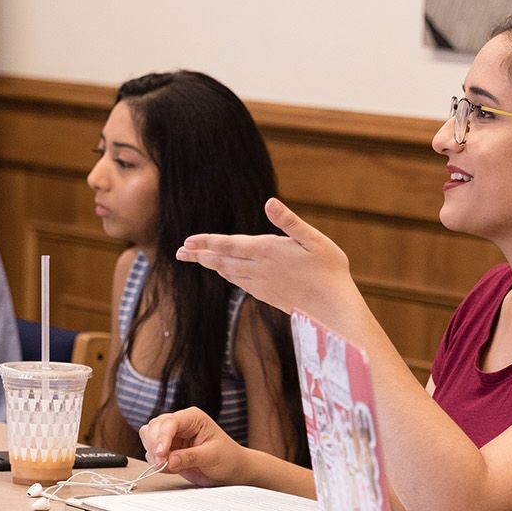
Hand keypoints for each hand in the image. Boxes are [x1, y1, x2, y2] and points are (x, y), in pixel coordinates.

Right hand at [138, 408, 248, 486]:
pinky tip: (167, 467)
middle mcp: (180, 424)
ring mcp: (172, 437)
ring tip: (166, 465)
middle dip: (154, 445)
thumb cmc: (228, 458)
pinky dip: (154, 461)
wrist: (232, 470)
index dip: (162, 438)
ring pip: (149, 437)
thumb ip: (189, 457)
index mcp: (193, 418)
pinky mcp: (169, 449)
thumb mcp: (212, 456)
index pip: (169, 422)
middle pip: (154, 427)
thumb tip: (168, 460)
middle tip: (161, 463)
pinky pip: (151, 451)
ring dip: (152, 453)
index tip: (161, 454)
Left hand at [176, 198, 357, 322]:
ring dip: (211, 265)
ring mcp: (262, 284)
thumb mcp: (314, 240)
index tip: (187, 241)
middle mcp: (259, 269)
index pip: (229, 245)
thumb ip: (289, 222)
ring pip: (229, 273)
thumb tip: (269, 202)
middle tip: (179, 253)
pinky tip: (226, 273)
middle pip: (222, 261)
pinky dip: (228, 275)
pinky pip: (241, 283)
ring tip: (196, 259)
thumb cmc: (329, 270)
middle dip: (200, 255)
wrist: (333, 308)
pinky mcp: (268, 295)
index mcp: (268, 251)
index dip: (207, 242)